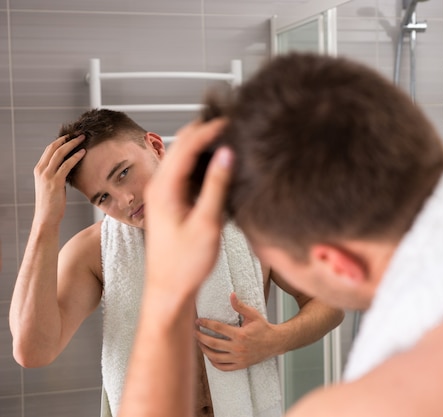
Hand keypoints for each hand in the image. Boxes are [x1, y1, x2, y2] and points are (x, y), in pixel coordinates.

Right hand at [33, 135, 85, 224]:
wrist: (46, 217)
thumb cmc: (52, 203)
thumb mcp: (52, 185)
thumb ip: (57, 175)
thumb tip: (70, 167)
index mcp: (39, 169)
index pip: (49, 149)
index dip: (61, 141)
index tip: (72, 136)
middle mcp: (41, 170)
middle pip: (53, 148)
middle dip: (67, 139)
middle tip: (79, 134)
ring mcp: (47, 175)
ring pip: (60, 153)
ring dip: (72, 144)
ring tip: (83, 139)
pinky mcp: (55, 182)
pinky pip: (66, 165)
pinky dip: (75, 157)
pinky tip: (83, 153)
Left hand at [143, 119, 232, 301]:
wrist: (169, 289)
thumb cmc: (184, 264)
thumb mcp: (207, 223)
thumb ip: (216, 186)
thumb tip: (226, 154)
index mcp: (164, 189)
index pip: (186, 145)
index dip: (209, 129)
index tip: (231, 120)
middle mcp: (159, 186)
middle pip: (181, 144)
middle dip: (205, 130)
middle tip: (232, 123)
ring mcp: (164, 193)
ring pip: (183, 156)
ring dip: (203, 144)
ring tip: (229, 138)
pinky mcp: (171, 201)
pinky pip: (186, 172)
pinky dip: (202, 161)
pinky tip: (219, 164)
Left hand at [195, 293, 278, 370]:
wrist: (275, 343)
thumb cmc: (263, 327)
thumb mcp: (253, 314)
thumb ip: (240, 306)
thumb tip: (231, 295)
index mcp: (241, 334)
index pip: (218, 328)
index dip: (206, 324)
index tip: (198, 321)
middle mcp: (238, 348)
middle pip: (213, 343)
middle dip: (201, 337)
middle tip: (194, 331)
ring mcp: (239, 358)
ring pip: (215, 357)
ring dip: (204, 350)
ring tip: (199, 343)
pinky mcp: (240, 365)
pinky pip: (222, 367)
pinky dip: (213, 362)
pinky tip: (209, 356)